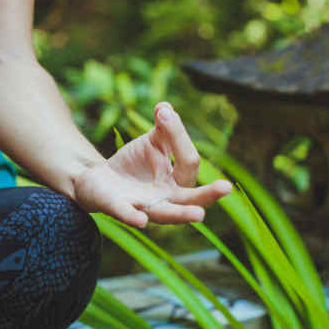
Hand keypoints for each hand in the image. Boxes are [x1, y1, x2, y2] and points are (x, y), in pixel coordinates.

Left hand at [73, 102, 231, 227]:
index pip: (188, 161)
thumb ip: (164, 127)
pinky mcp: (118, 209)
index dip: (178, 135)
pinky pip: (127, 215)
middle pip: (192, 198)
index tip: (163, 113)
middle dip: (209, 194)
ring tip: (199, 215)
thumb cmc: (136, 163)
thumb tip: (165, 107)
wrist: (101, 179)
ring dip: (182, 215)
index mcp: (179, 181)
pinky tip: (141, 221)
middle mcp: (167, 198)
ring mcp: (144, 207)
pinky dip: (133, 218)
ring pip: (166, 214)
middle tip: (227, 187)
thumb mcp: (153, 143)